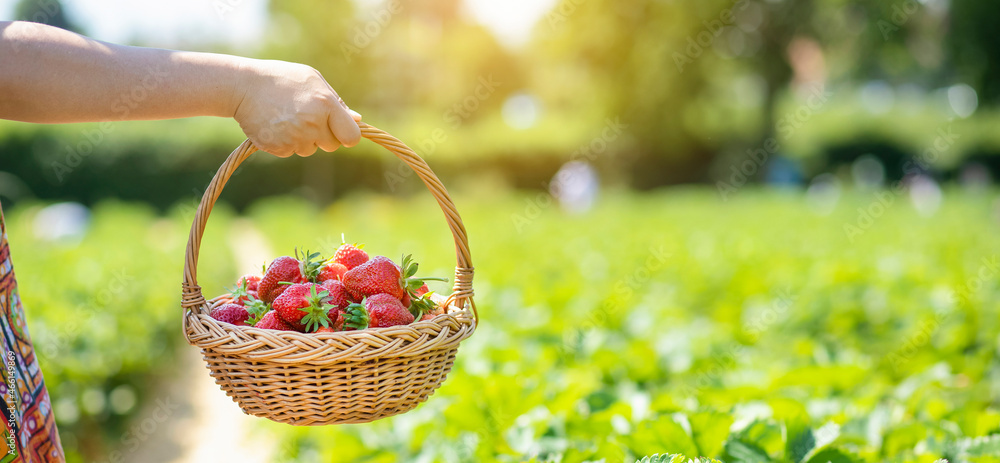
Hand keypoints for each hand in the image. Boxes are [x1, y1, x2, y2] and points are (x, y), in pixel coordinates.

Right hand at [233, 59, 361, 156]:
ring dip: (303, 139)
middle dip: (324, 135)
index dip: (348, 136)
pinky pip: (291, 152)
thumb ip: (336, 102)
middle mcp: (313, 124)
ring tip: (287, 117)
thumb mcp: (312, 80)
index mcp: (325, 105)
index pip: (351, 137)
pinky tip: (275, 124)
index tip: (342, 132)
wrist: (241, 87)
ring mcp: (295, 138)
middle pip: (332, 145)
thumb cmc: (281, 79)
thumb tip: (357, 120)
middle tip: (306, 117)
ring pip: (310, 150)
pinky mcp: (279, 148)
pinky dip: (285, 142)